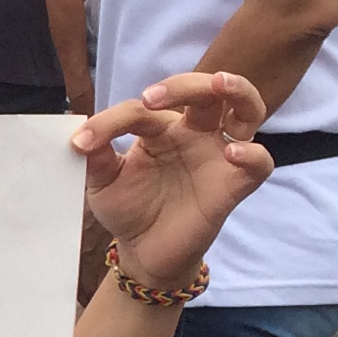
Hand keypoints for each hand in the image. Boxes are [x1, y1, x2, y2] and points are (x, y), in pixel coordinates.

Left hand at [74, 68, 275, 292]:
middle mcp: (196, 135)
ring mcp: (218, 157)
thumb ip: (95, 157)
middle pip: (208, 90)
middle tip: (152, 97)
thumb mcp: (102, 183)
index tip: (82, 142)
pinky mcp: (233, 186)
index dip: (112, 121)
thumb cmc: (129, 210)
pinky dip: (252, 154)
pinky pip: (259, 163)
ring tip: (220, 84)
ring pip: (247, 109)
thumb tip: (78, 138)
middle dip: (186, 83)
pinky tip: (231, 153)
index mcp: (162, 129)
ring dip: (239, 91)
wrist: (143, 253)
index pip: (145, 108)